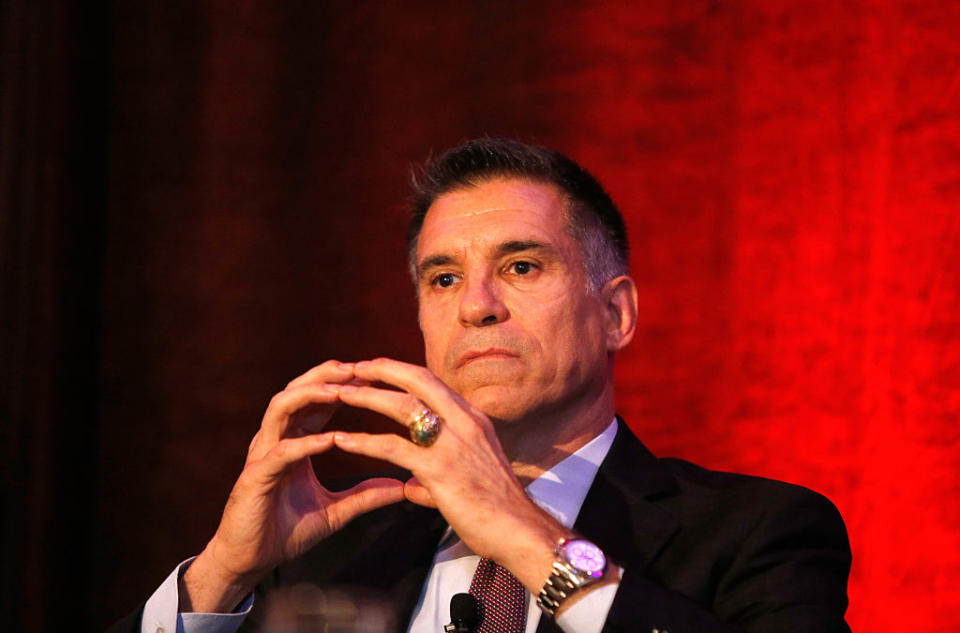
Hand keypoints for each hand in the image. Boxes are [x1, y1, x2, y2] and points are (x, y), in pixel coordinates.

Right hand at [181, 361, 405, 612]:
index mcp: (294, 442)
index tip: (373, 375)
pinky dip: (305, 443)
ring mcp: (263, 455)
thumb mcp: (335, 511)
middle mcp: (276, 440)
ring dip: (311, 396)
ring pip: (281, 408)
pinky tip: (330, 440)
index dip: (342, 385)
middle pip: (297, 391)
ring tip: (341, 390)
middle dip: (326, 376)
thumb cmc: (286, 533)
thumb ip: (365, 495)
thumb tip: (401, 486)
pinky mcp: (255, 478)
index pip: (316, 401)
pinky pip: (280, 452)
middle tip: (358, 368)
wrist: (250, 562)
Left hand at [331, 358, 572, 592]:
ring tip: (337, 393)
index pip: (433, 383)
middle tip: (353, 367)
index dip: (402, 372)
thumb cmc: (498, 509)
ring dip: (366, 397)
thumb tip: (414, 487)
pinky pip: (392, 447)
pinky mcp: (439, 468)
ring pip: (402, 407)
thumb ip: (437, 476)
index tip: (377, 368)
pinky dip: (363, 441)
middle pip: (417, 381)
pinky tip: (340, 440)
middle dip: (382, 369)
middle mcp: (464, 422)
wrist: (520, 530)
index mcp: (472, 420)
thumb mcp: (473, 476)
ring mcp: (452, 443)